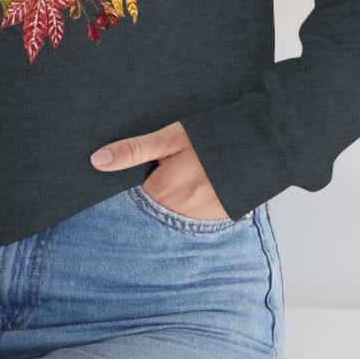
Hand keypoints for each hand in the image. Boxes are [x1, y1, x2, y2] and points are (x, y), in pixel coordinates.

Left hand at [89, 120, 229, 219]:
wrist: (263, 145)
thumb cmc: (213, 138)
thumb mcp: (170, 138)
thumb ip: (133, 151)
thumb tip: (97, 161)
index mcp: (162, 193)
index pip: (133, 196)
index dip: (134, 180)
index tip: (140, 169)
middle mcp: (178, 213)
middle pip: (154, 205)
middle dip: (155, 188)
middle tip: (171, 166)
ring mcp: (201, 219)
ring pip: (175, 211)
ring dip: (175, 197)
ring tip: (189, 172)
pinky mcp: (220, 218)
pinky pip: (196, 214)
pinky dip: (195, 201)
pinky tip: (203, 181)